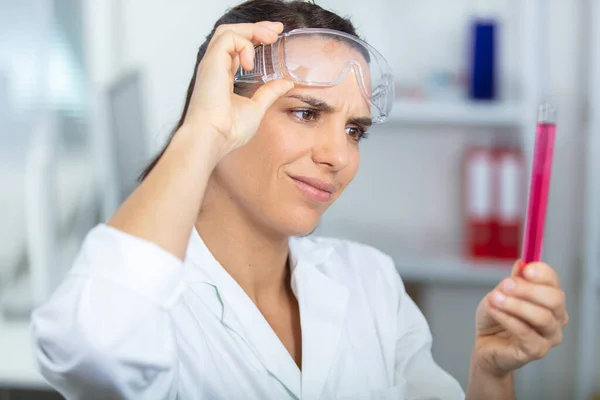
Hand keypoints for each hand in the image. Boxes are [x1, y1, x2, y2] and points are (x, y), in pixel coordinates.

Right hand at [183, 21, 294, 157]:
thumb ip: (269, 93)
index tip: (274, 37)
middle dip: (256, 28)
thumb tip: (286, 83)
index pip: (237, 49)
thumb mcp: (256, 108)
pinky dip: (244, 44)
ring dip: (252, 30)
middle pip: (232, 34)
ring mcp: (212, 63)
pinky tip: (252, 62)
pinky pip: (229, 38)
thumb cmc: (228, 130)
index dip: (254, 39)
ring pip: (229, 31)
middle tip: (277, 30)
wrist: (213, 137)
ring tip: (271, 37)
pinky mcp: (211, 61)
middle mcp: (215, 67)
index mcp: (223, 77)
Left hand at [473, 260, 567, 376]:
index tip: (526, 269)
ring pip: (542, 317)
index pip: (553, 281)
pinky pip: (526, 333)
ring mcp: (550, 336)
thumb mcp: (500, 293)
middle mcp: (557, 317)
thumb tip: (522, 264)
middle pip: (554, 299)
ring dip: (515, 305)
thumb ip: (512, 281)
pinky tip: (494, 311)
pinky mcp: (537, 351)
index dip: (542, 273)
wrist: (485, 342)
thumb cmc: (496, 316)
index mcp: (550, 298)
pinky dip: (508, 319)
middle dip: (528, 289)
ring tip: (494, 299)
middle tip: (505, 285)